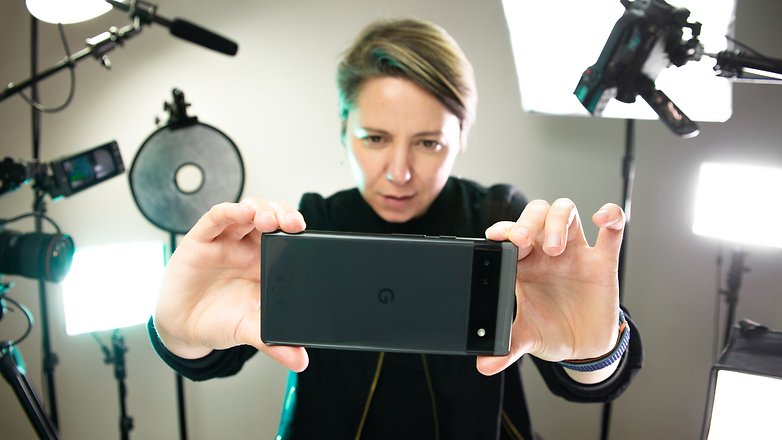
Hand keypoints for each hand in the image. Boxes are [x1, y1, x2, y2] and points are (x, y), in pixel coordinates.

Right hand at [153, 198, 309, 371]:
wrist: (183, 329)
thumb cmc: (220, 321)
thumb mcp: (250, 332)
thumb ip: (274, 343)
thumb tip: (300, 362)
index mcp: (266, 262)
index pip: (287, 236)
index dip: (298, 230)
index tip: (309, 235)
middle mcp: (248, 247)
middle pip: (270, 217)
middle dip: (284, 214)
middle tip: (293, 224)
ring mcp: (225, 241)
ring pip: (246, 212)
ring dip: (260, 210)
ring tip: (269, 220)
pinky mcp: (201, 241)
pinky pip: (216, 219)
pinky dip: (230, 211)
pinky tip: (241, 212)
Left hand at [476, 199, 624, 378]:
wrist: (583, 347)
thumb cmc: (551, 332)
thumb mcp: (526, 339)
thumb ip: (506, 348)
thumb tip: (484, 366)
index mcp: (524, 264)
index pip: (511, 236)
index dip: (504, 231)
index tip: (496, 237)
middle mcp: (547, 252)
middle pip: (537, 214)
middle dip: (528, 221)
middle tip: (523, 240)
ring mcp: (575, 253)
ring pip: (566, 213)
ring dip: (558, 223)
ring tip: (556, 249)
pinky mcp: (602, 262)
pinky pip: (611, 231)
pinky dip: (610, 216)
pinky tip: (602, 218)